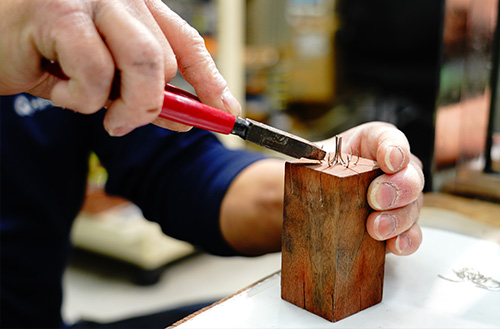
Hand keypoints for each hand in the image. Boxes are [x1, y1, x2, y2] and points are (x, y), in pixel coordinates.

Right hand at [0, 0, 240, 135]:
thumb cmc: (44, 57)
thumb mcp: (105, 80)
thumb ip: (145, 94)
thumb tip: (189, 118)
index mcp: (134, 6)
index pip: (188, 42)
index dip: (211, 80)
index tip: (226, 110)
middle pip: (168, 59)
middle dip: (153, 106)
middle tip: (122, 123)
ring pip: (145, 63)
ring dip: (126, 105)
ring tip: (96, 111)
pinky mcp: (57, 12)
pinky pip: (95, 73)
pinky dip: (79, 99)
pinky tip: (55, 86)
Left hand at [321, 122, 423, 255]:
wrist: (312, 201)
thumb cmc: (318, 174)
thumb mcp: (312, 161)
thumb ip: (312, 159)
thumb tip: (307, 163)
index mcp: (373, 144)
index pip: (389, 138)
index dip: (394, 148)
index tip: (389, 160)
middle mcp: (394, 170)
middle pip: (410, 174)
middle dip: (397, 187)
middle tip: (376, 198)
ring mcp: (400, 199)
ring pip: (413, 206)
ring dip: (397, 218)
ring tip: (376, 227)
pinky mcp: (399, 227)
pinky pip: (412, 234)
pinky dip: (406, 240)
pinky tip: (395, 244)